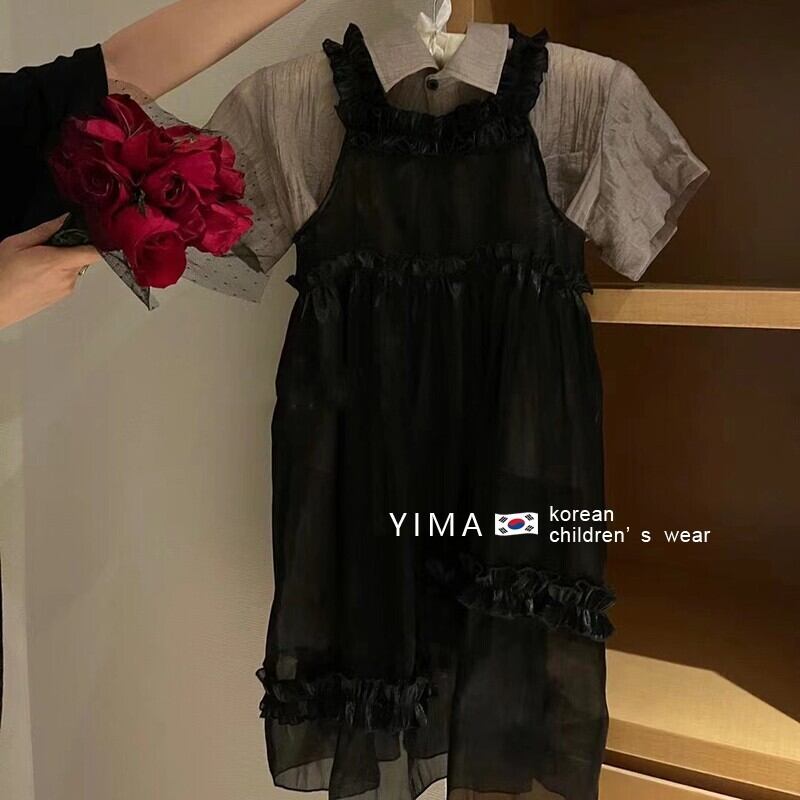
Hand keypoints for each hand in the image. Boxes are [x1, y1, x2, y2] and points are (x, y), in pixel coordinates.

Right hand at [0, 215, 98, 329]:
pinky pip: (68, 278)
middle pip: (83, 257)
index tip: (97, 233)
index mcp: (58, 262)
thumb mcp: (18, 243)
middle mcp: (67, 278)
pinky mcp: (62, 296)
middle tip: (48, 246)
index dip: (100, 241)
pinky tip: (38, 273)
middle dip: (70, 248)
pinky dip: (58, 273)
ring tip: (38, 263)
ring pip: (75, 268)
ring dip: (63, 261)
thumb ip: (46, 230)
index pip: (95, 252)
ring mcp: (66, 289)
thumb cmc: (1, 276)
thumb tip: (65, 219)